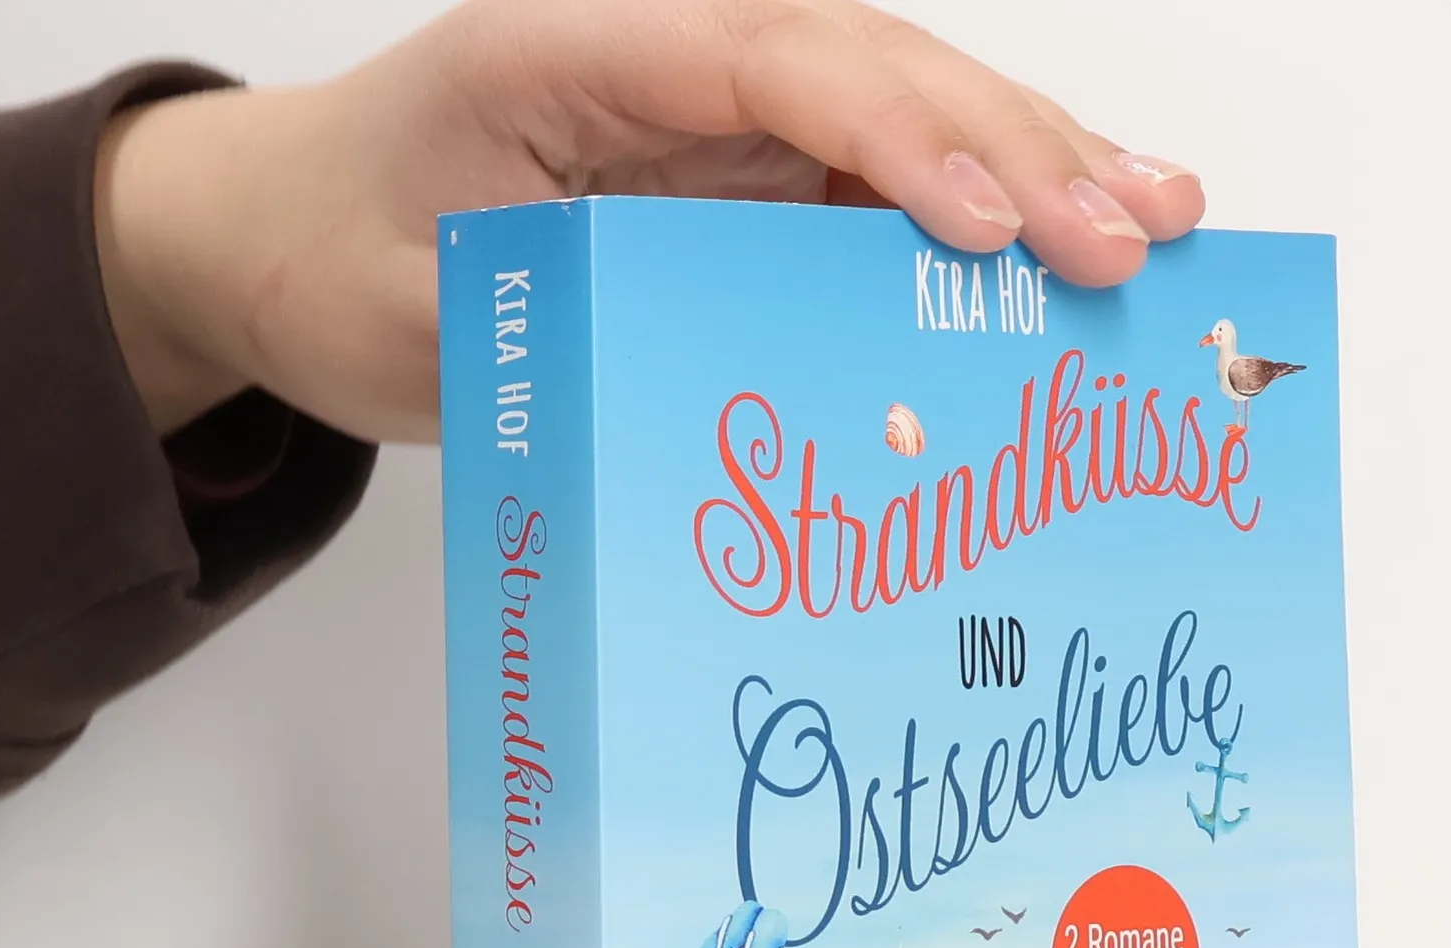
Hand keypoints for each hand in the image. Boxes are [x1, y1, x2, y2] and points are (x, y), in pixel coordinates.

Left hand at [94, 0, 1204, 441]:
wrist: (284, 235)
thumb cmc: (333, 256)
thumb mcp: (407, 317)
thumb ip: (550, 333)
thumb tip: (722, 397)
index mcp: (570, 48)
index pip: (766, 59)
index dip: (894, 136)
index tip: (984, 230)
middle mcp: (669, 56)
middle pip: (876, 70)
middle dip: (1013, 155)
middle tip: (1130, 243)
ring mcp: (722, 112)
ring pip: (910, 111)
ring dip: (1041, 165)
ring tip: (1165, 222)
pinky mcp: (748, 175)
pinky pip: (887, 180)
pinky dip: (989, 212)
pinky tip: (1083, 236)